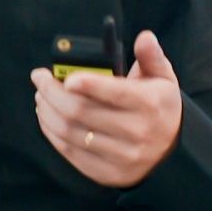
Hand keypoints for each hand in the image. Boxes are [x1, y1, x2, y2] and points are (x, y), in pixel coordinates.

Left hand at [30, 29, 182, 188]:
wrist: (171, 149)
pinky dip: (52, 132)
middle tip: (40, 79)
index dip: (87, 83)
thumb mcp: (163, 78)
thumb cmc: (158, 106)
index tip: (65, 76)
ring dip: (48, 112)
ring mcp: (121, 157)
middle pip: (82, 112)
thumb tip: (144, 37)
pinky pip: (70, 152)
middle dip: (52, 92)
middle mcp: (137, 133)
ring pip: (70, 132)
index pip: (115, 93)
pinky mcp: (107, 173)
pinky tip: (47, 117)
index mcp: (150, 104)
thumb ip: (151, 56)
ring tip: (41, 96)